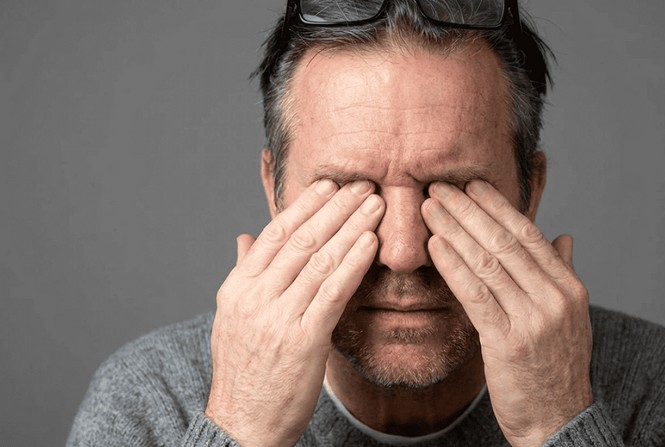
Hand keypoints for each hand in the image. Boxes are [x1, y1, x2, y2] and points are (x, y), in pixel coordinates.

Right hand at [206, 180, 383, 446]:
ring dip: (352, 228)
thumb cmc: (244, 372)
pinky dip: (353, 264)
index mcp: (237, 288)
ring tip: (376, 205)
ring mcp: (278, 318)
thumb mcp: (232, 318)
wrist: (243, 424)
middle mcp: (254, 297)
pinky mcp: (303, 340)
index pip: (274, 234)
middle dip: (336, 208)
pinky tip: (371, 244)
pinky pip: (333, 292)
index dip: (305, 206)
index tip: (330, 184)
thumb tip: (246, 237)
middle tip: (363, 184)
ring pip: (320, 260)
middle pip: (301, 240)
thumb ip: (244, 273)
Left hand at [421, 181, 592, 445]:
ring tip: (429, 208)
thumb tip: (564, 237)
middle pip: (505, 242)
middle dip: (469, 210)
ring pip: (488, 263)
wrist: (558, 421)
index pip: (529, 235)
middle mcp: (555, 299)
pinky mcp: (508, 342)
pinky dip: (453, 265)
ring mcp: (533, 320)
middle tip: (440, 187)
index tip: (472, 186)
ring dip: (454, 230)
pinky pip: (475, 295)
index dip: (498, 207)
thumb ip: (564, 273)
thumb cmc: (556, 368)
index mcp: (569, 289)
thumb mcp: (571, 318)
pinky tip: (435, 245)